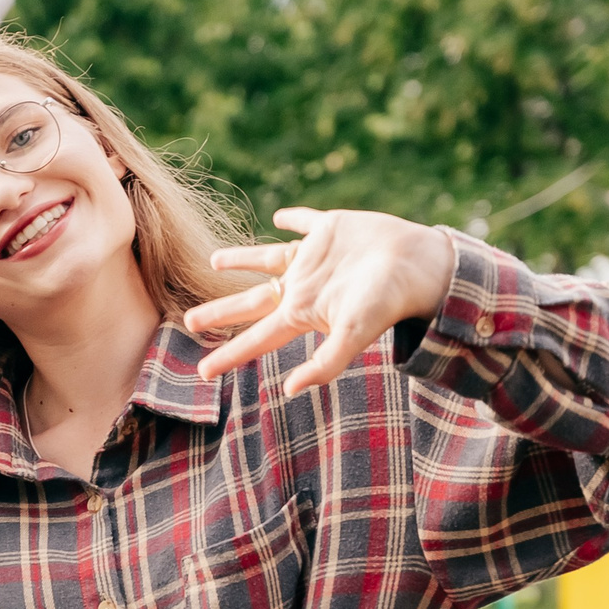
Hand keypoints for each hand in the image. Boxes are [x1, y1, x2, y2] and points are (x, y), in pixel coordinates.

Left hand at [187, 208, 456, 394]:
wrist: (420, 264)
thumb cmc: (386, 302)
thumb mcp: (352, 335)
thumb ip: (324, 364)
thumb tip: (289, 391)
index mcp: (303, 313)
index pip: (256, 338)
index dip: (228, 354)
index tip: (201, 371)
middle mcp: (303, 287)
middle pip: (251, 302)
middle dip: (220, 311)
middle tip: (189, 320)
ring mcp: (315, 258)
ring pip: (267, 259)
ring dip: (242, 259)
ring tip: (216, 261)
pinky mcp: (331, 229)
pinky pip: (304, 222)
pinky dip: (292, 219)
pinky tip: (281, 216)